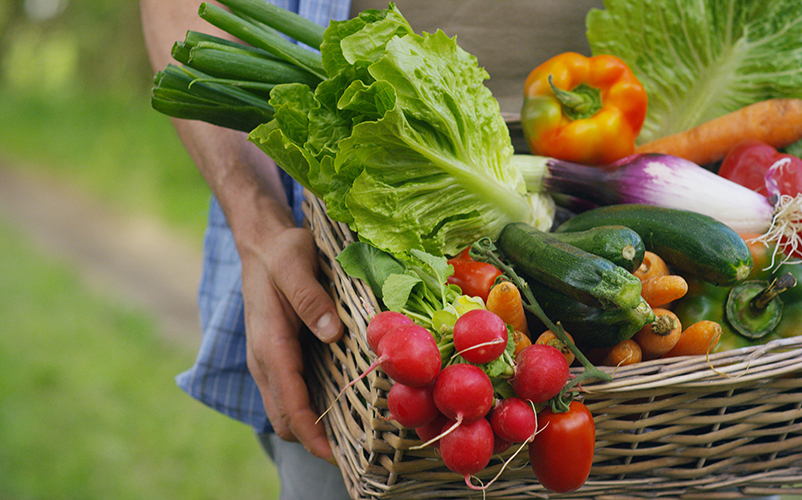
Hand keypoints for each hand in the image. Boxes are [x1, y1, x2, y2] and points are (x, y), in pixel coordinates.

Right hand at [239, 215, 343, 461]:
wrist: (262, 243)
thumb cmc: (281, 251)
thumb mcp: (295, 263)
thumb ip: (309, 297)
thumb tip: (331, 333)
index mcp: (269, 344)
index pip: (289, 404)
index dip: (312, 435)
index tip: (338, 456)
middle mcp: (264, 360)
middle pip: (285, 419)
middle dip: (315, 441)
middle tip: (357, 450)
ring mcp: (268, 361)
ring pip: (286, 410)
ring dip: (312, 429)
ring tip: (353, 436)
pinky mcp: (278, 356)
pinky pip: (290, 394)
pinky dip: (309, 409)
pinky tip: (340, 406)